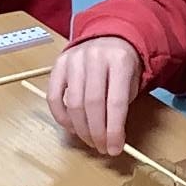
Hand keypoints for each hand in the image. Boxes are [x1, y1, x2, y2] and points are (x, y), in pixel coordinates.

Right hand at [47, 38, 141, 156]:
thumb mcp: (132, 81)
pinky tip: (72, 128)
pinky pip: (54, 96)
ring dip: (81, 129)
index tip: (114, 149)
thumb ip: (122, 106)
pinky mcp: (59, 63)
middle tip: (101, 148)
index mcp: (120, 60)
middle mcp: (96, 57)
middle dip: (97, 132)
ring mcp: (75, 59)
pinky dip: (61, 117)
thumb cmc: (123, 65)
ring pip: (73, 103)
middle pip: (93, 104)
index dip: (114, 130)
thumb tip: (112, 139)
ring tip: (90, 141)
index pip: (116, 102)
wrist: (110, 36)